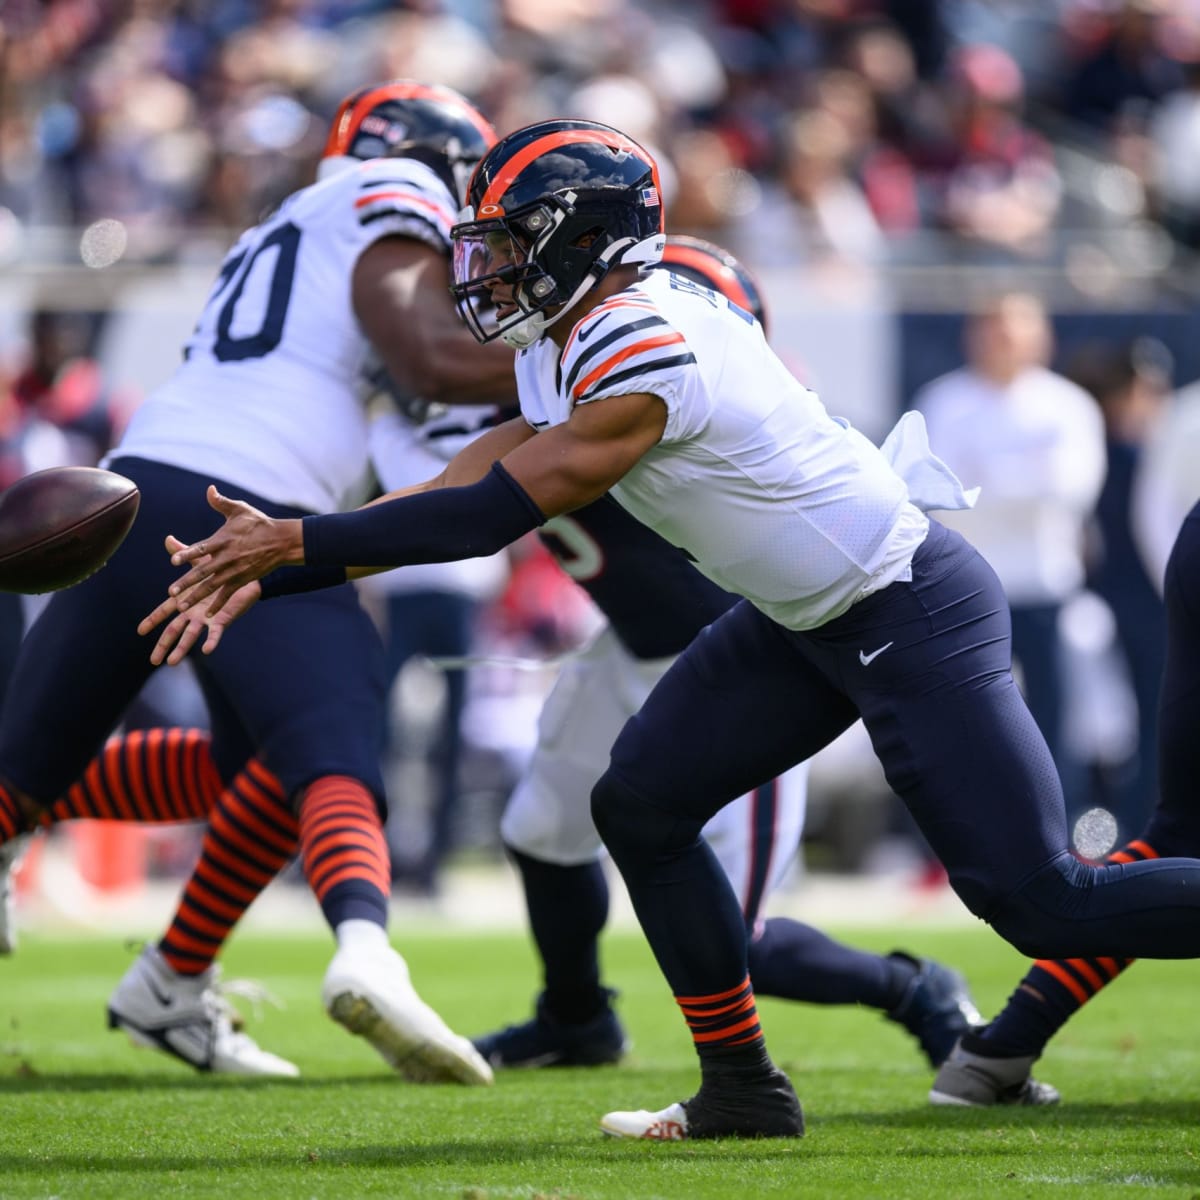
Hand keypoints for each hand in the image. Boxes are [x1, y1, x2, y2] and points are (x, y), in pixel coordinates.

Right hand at [139, 537, 261, 663]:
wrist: (245, 573)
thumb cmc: (220, 569)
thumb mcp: (199, 561)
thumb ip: (183, 553)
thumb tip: (169, 539)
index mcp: (184, 599)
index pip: (164, 611)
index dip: (152, 620)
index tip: (140, 631)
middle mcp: (192, 612)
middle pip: (174, 630)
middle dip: (163, 644)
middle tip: (153, 661)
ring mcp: (206, 618)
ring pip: (191, 636)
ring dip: (182, 649)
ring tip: (172, 662)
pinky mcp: (221, 620)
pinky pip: (215, 632)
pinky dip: (211, 641)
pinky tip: (207, 650)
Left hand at [162, 485, 301, 614]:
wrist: (282, 541)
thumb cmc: (259, 523)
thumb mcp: (240, 510)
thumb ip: (221, 502)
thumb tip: (209, 489)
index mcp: (223, 540)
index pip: (201, 548)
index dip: (187, 554)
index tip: (173, 560)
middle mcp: (227, 557)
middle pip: (203, 572)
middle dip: (187, 582)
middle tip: (171, 592)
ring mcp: (235, 571)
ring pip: (212, 586)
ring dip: (196, 596)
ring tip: (182, 606)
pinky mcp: (243, 580)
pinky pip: (228, 594)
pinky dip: (218, 604)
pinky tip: (208, 615)